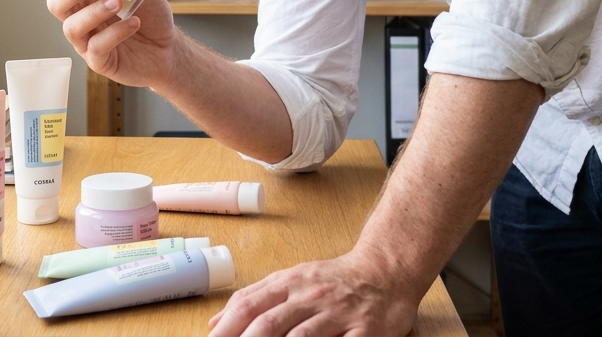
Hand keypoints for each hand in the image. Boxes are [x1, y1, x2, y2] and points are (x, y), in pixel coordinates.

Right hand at [36, 0, 178, 88]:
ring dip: (94, 11)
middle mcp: (82, 16)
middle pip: (57, 3)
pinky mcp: (99, 60)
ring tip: (118, 3)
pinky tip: (133, 24)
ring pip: (72, 26)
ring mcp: (87, 40)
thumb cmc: (152, 16)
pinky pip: (96, 46)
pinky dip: (115, 32)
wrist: (169, 48)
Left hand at [208, 248, 421, 336]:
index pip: (249, 305)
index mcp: (289, 283)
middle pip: (270, 323)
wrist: (385, 271)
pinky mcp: (364, 331)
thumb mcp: (291, 279)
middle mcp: (310, 296)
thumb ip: (256, 298)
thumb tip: (216, 323)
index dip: (227, 328)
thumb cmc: (335, 280)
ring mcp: (337, 313)